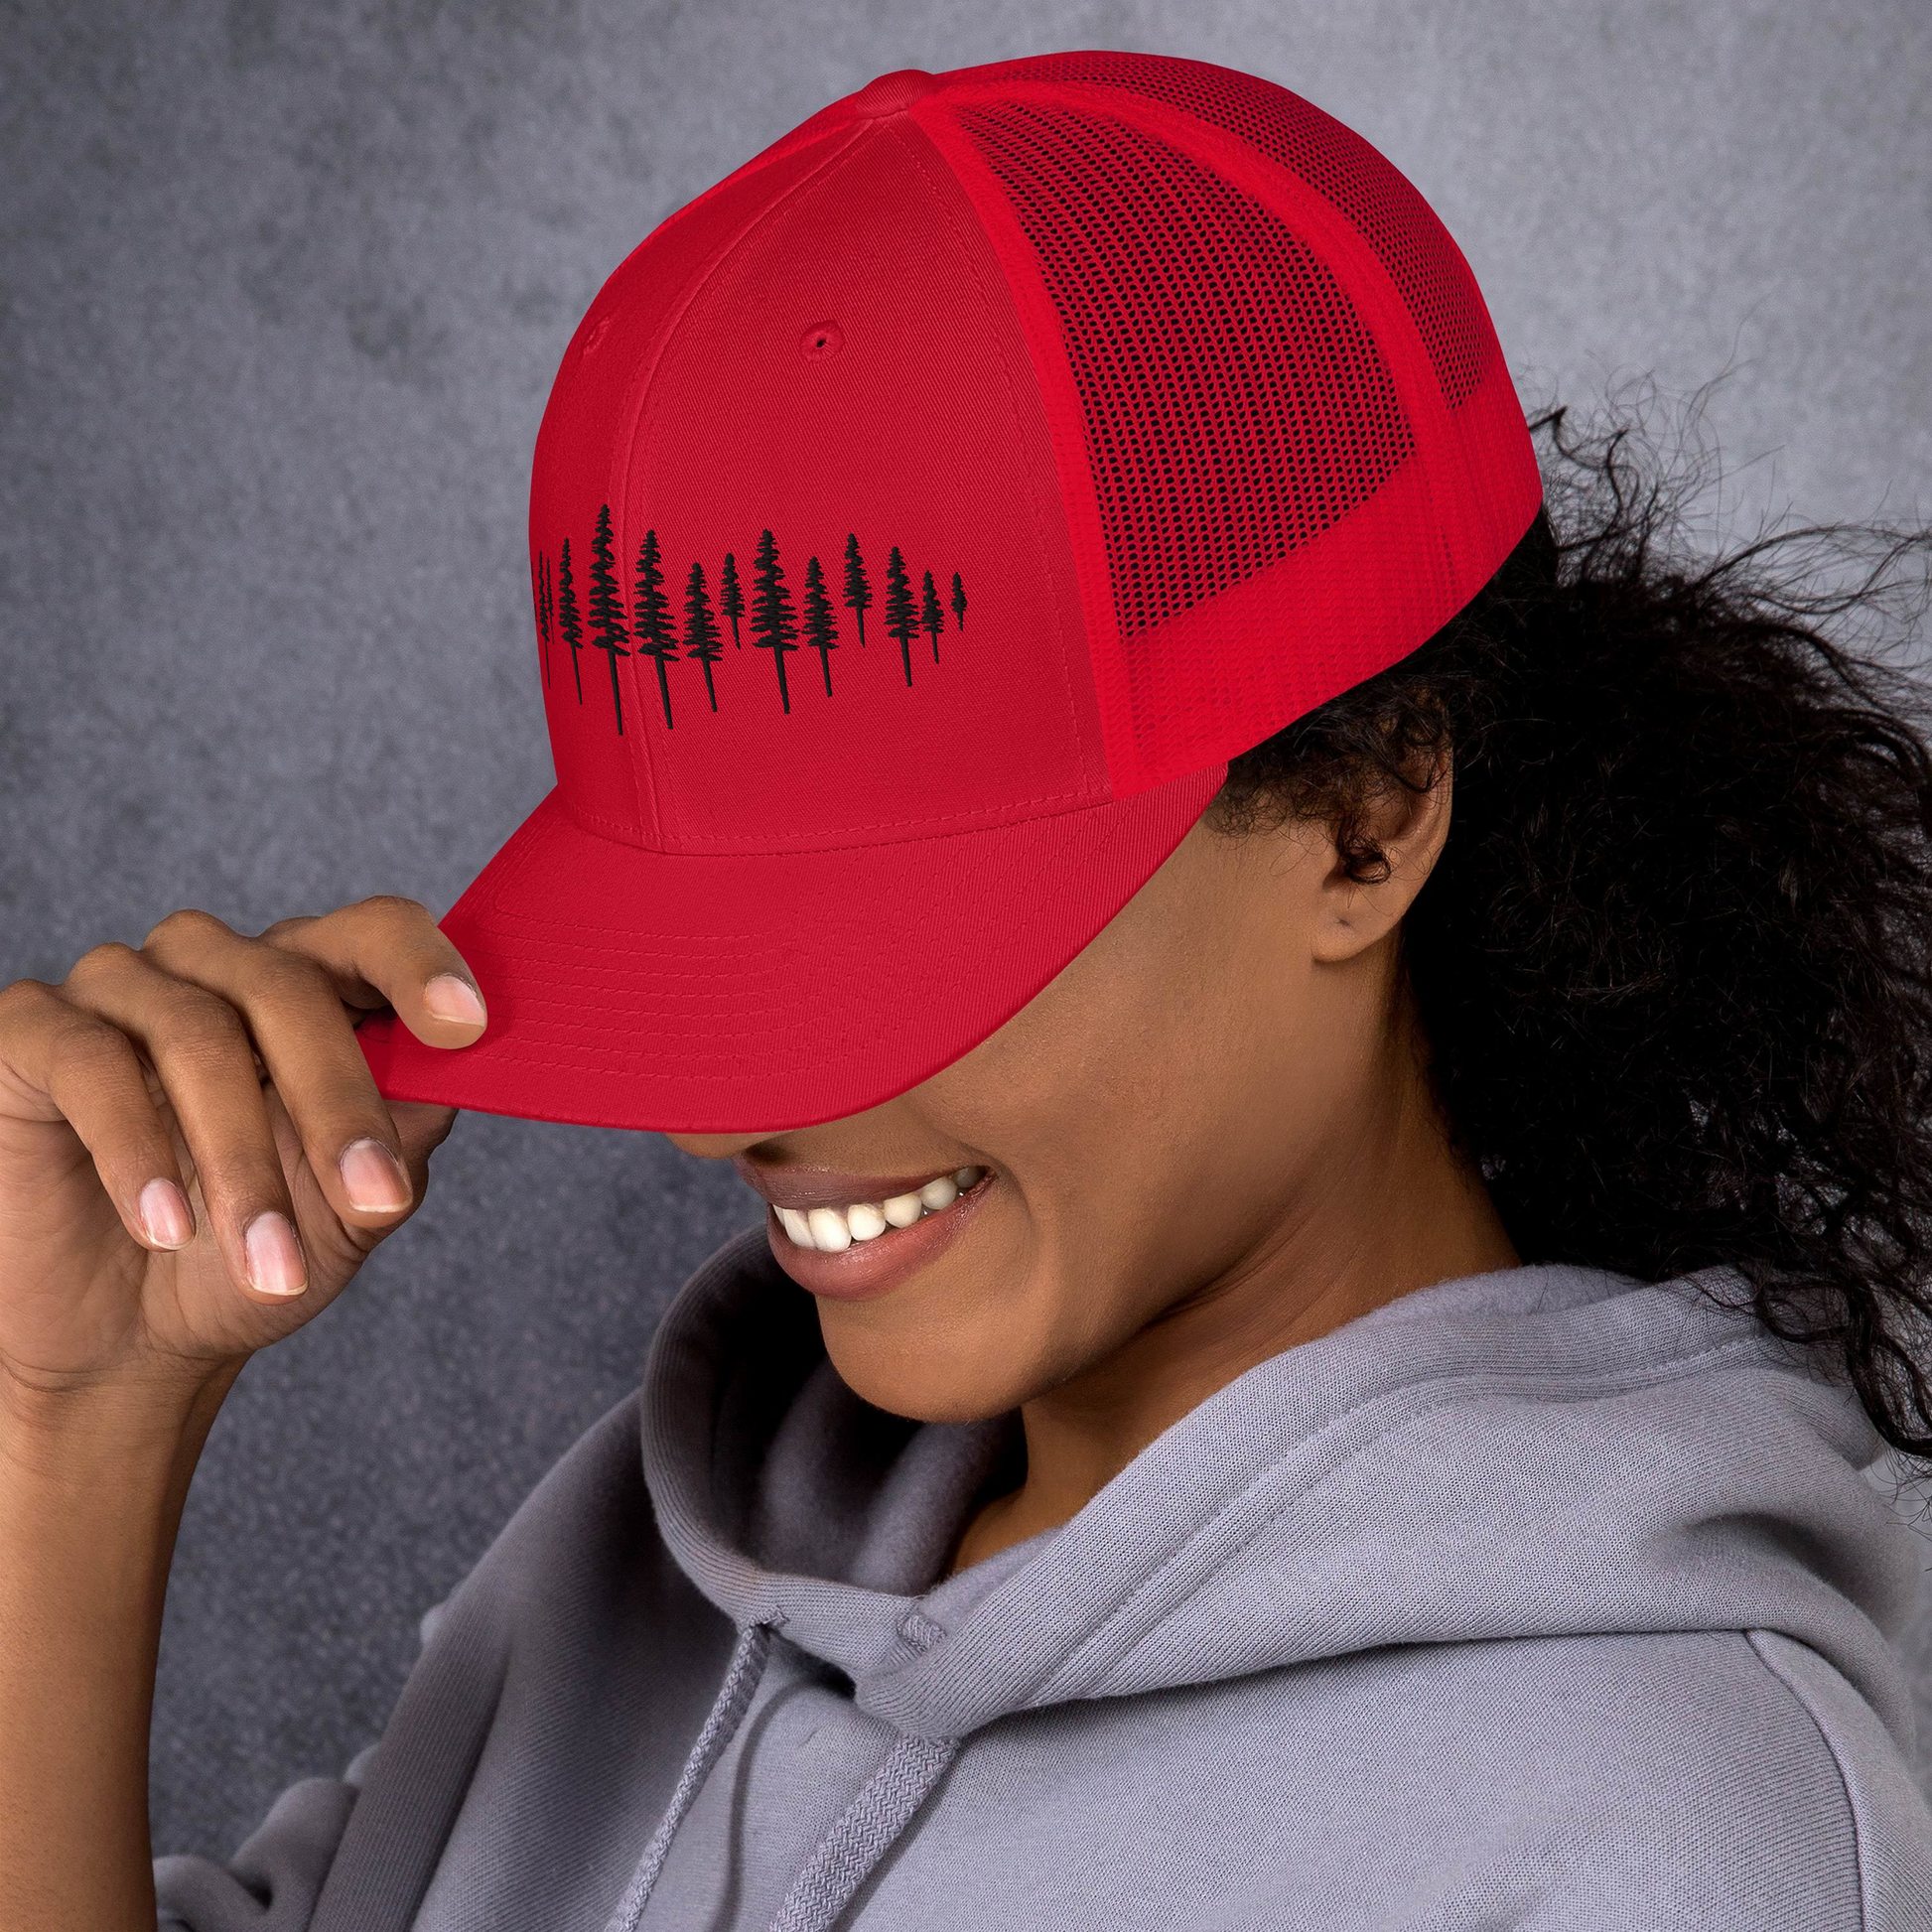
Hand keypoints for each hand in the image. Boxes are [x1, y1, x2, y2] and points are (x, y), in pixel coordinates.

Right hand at [0, 896, 482, 1405]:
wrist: (133, 1343)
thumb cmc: (258, 1251)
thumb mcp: (355, 1204)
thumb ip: (409, 1129)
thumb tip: (469, 1068)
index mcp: (311, 985)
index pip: (372, 932)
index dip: (420, 966)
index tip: (467, 1029)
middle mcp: (217, 965)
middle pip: (288, 985)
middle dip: (338, 1102)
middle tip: (373, 1200)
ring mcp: (121, 989)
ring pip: (195, 1032)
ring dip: (241, 1160)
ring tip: (267, 1261)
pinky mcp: (33, 1031)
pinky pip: (90, 1063)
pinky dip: (136, 1150)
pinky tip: (166, 1227)